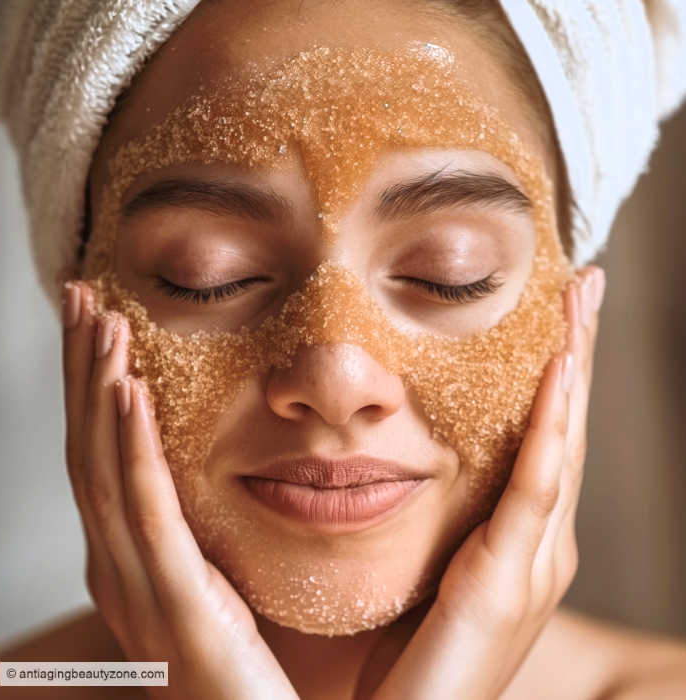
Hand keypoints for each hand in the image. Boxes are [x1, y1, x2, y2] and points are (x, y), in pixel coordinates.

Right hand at [61, 281, 297, 699]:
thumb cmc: (251, 676)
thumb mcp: (220, 589)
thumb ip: (202, 539)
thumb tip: (211, 476)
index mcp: (133, 563)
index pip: (102, 455)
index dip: (91, 385)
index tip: (100, 322)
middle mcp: (121, 572)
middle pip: (90, 449)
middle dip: (82, 369)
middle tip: (82, 297)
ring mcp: (142, 593)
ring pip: (106, 469)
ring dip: (100, 388)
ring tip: (104, 323)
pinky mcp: (180, 609)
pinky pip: (147, 513)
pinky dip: (132, 447)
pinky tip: (129, 390)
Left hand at [369, 266, 605, 699]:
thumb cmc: (402, 649)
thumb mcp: (424, 561)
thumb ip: (429, 511)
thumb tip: (387, 448)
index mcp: (517, 537)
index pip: (543, 435)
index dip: (555, 372)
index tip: (553, 308)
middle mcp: (539, 543)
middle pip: (566, 426)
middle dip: (577, 350)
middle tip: (582, 281)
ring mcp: (533, 562)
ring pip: (564, 443)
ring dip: (574, 366)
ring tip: (580, 298)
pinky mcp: (508, 580)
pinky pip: (537, 487)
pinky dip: (553, 425)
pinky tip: (559, 367)